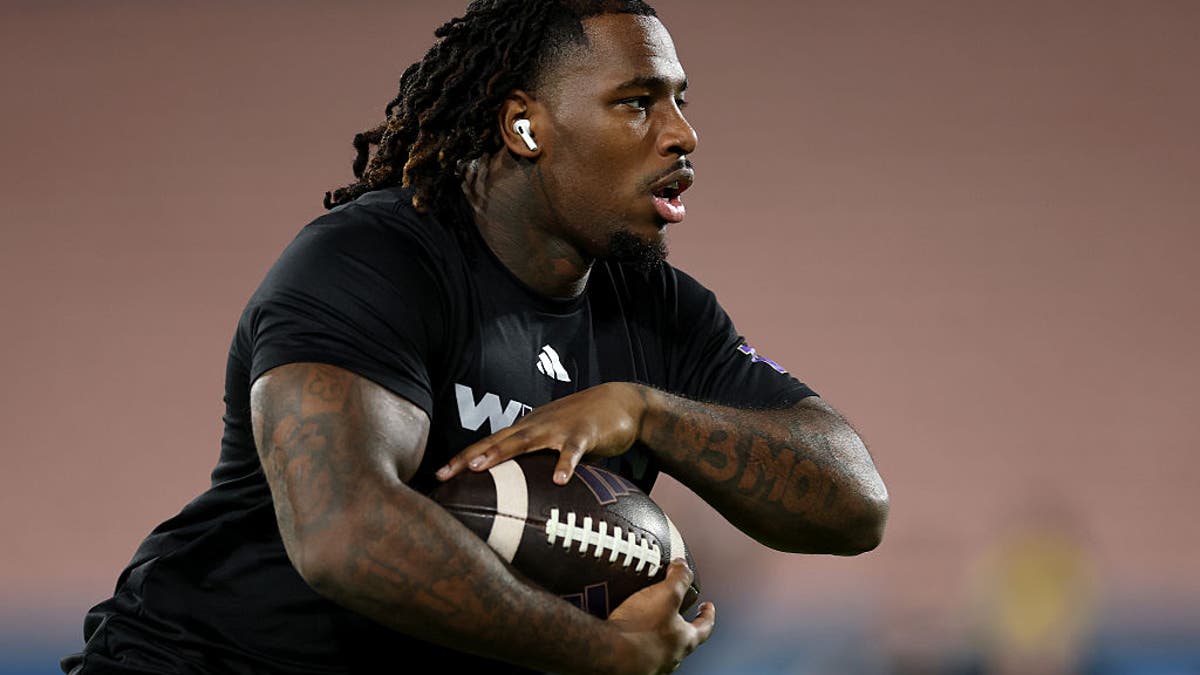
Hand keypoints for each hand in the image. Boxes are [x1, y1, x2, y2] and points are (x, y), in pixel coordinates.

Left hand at [437, 382, 646, 484]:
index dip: (463, 457)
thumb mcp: (553, 440)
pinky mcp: (585, 433)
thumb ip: (537, 461)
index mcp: (527, 428)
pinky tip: (559, 480)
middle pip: (498, 441)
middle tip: (444, 473)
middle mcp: (537, 426)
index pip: (489, 443)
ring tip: (479, 468)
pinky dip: (565, 463)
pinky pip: (573, 450)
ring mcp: (559, 428)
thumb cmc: (583, 424)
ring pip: (526, 441)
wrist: (621, 402)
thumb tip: (517, 492)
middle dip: (469, 456)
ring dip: (502, 453)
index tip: (438, 475)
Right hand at [608, 559, 715, 674]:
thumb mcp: (667, 594)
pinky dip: (635, 639)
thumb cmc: (640, 630)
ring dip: (656, 632)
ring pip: (660, 645)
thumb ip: (679, 578)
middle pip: (682, 637)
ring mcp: (652, 663)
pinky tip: (624, 628)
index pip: (705, 626)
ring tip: (643, 616)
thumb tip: (683, 566)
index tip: (707, 607)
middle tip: (672, 608)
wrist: (609, 653)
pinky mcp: (632, 665)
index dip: (707, 614)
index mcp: (685, 639)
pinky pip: (638, 649)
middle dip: (678, 622)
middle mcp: (671, 656)